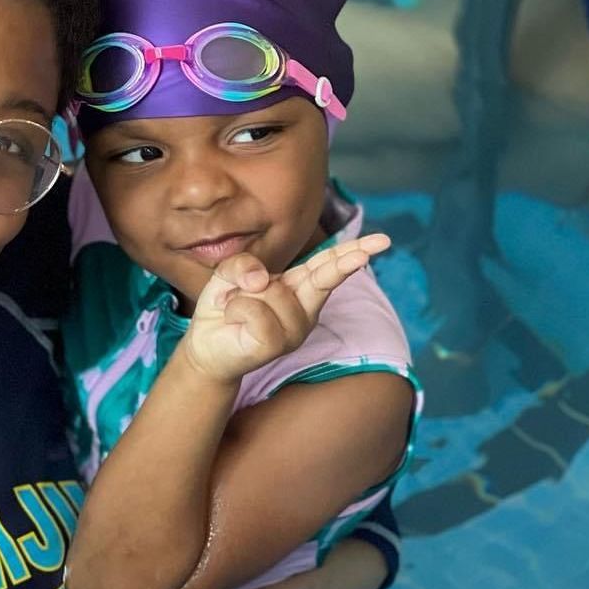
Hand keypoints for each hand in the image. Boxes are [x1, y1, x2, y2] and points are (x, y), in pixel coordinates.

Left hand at [182, 236, 390, 382]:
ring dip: (240, 293)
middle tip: (380, 243)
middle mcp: (304, 309)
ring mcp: (294, 329)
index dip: (353, 252)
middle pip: (325, 276)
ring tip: (234, 308)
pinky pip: (253, 309)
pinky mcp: (277, 343)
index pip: (328, 266)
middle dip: (347, 259)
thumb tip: (261, 278)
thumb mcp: (229, 274)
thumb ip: (243, 264)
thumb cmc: (226, 308)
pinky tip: (232, 320)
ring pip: (270, 289)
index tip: (382, 242)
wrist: (206, 347)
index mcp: (299, 288)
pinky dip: (234, 307)